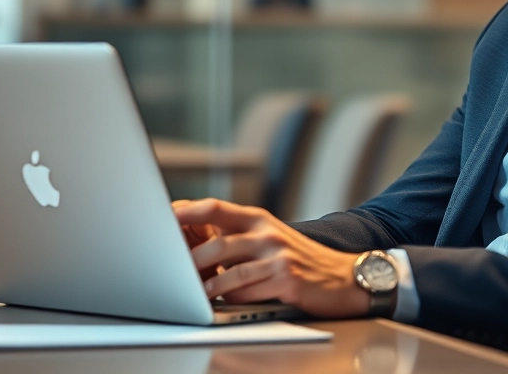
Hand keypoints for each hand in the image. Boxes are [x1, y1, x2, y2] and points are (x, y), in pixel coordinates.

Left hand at [173, 198, 369, 317]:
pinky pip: (248, 291)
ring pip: (231, 269)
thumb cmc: (301, 258)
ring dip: (208, 284)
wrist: (344, 275)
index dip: (186, 211)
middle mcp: (267, 233)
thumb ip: (239, 235)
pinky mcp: (286, 280)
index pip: (215, 208)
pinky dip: (231, 297)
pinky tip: (223, 300)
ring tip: (195, 291)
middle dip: (191, 259)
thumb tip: (197, 241)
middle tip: (172, 269)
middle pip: (218, 241)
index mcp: (259, 219)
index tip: (162, 217)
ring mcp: (277, 256)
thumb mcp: (271, 237)